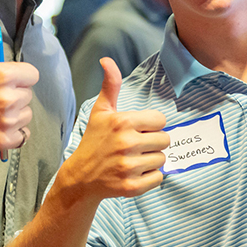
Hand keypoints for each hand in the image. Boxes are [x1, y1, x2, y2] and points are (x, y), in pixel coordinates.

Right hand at [0, 0, 38, 155]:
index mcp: (3, 75)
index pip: (32, 74)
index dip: (18, 74)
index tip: (1, 76)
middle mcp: (8, 99)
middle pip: (28, 93)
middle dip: (14, 91)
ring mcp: (6, 122)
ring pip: (26, 114)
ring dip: (14, 112)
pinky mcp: (2, 141)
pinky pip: (22, 135)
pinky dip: (13, 131)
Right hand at [59, 57, 169, 203]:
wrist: (81, 176)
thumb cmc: (94, 139)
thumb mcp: (101, 110)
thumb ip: (110, 84)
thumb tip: (106, 60)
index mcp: (122, 122)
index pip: (161, 120)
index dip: (151, 124)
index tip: (138, 128)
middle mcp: (126, 143)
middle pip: (165, 140)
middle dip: (153, 142)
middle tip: (137, 144)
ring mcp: (129, 166)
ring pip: (162, 159)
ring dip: (152, 159)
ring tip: (134, 158)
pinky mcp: (132, 187)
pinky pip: (158, 178)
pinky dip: (150, 176)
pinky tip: (134, 172)